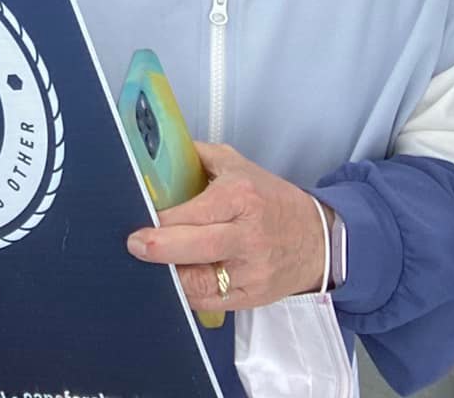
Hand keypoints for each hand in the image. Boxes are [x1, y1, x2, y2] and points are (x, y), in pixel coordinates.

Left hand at [126, 142, 332, 310]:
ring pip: (199, 282)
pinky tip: (172, 282)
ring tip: (149, 265)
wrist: (318, 240)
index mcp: (242, 197)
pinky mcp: (251, 297)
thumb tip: (159, 151)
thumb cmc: (273, 201)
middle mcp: (247, 236)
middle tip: (134, 244)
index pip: (194, 210)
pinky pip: (208, 302)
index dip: (161, 216)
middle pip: (195, 246)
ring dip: (168, 275)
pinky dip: (186, 293)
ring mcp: (250, 271)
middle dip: (159, 247)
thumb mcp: (240, 167)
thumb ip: (199, 156)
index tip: (138, 214)